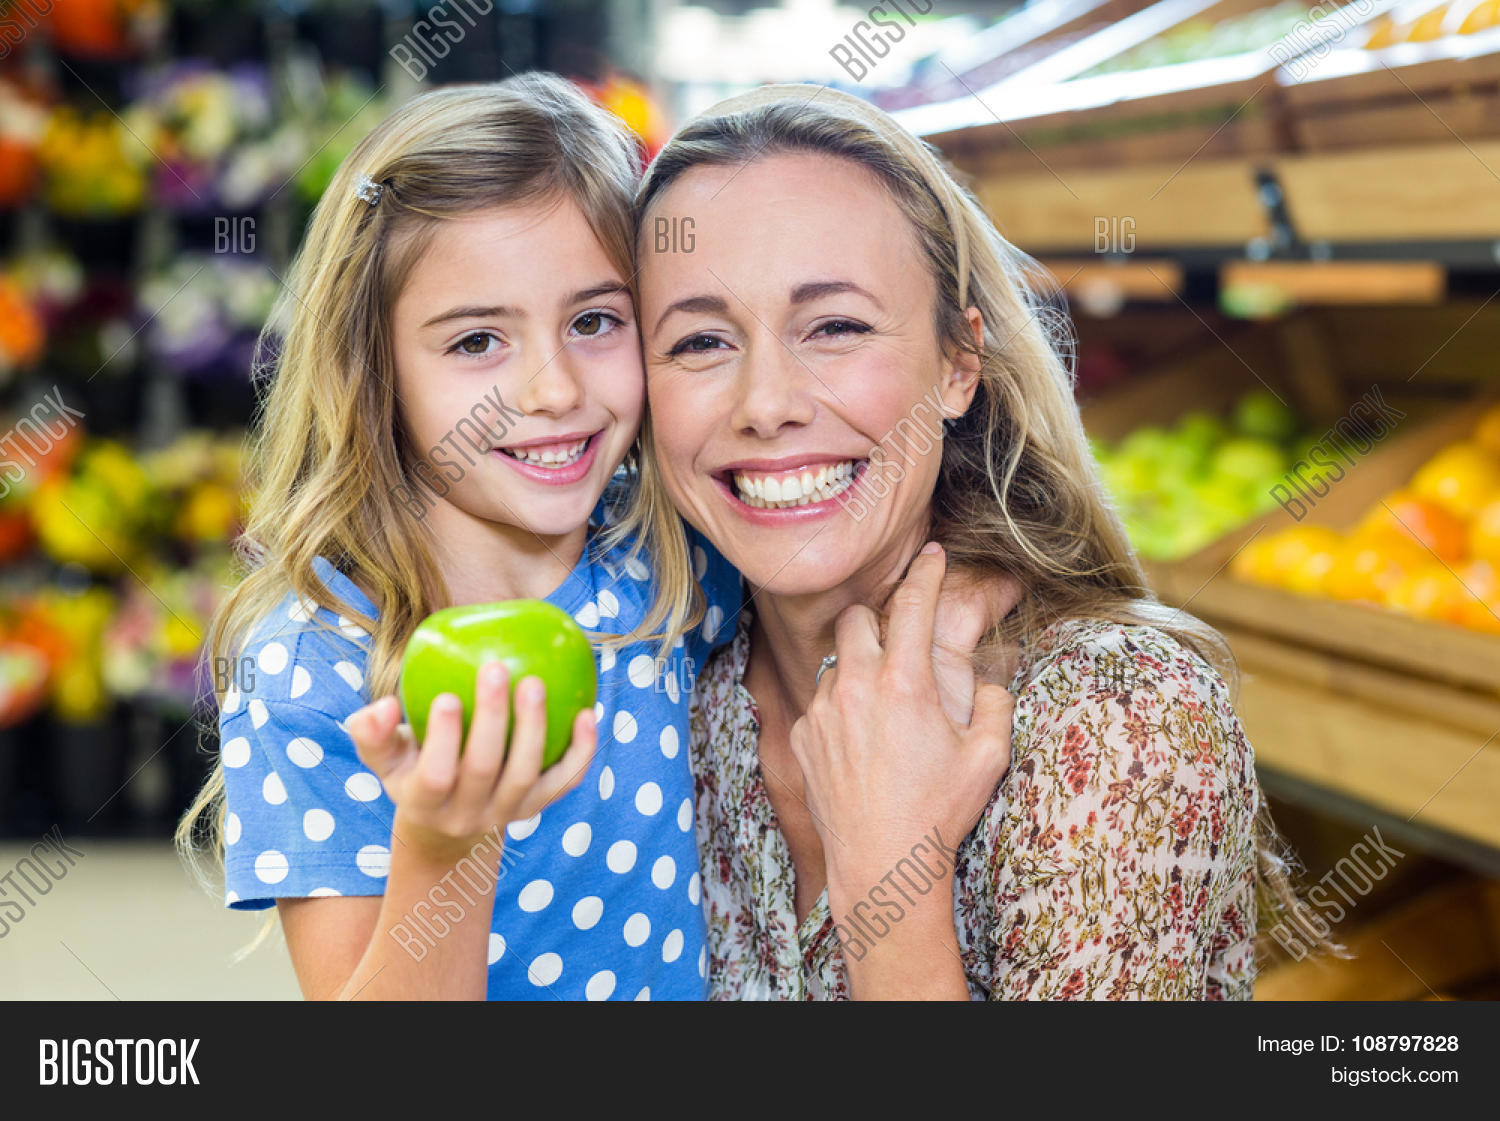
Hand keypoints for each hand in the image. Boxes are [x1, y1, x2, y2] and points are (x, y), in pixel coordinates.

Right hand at [345, 661, 594, 861]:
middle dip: (493, 719)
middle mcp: (467, 815)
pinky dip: (581, 751)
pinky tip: (588, 712)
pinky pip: (564, 781)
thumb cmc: (412, 769)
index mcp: (423, 802)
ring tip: (535, 682)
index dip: (442, 740)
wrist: (449, 823)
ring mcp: (506, 814)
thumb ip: (371, 731)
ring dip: (534, 728)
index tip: (448, 696)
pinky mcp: (537, 807)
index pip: (434, 776)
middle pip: (484, 770)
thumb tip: (384, 705)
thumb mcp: (384, 757)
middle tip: (496, 668)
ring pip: (526, 775)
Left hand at [789, 542, 1013, 898]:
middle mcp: (856, 686)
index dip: (927, 571)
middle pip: (859, 617)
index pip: (914, 603)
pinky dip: (840, 708)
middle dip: (880, 618)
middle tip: (900, 639)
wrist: (883, 864)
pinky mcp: (801, 736)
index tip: (932, 553)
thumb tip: (986, 678)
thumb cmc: (939, 811)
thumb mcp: (989, 754)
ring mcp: (822, 711)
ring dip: (859, 666)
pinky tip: (862, 741)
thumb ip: (994, 701)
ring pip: (836, 661)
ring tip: (884, 703)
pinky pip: (820, 702)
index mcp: (906, 682)